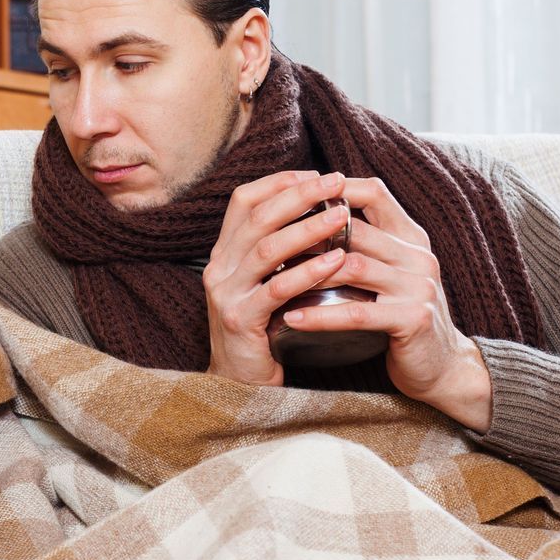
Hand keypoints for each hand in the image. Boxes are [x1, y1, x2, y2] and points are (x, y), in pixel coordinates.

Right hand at [202, 169, 355, 385]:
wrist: (241, 385)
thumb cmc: (264, 330)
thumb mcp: (265, 283)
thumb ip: (280, 250)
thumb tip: (321, 210)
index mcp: (225, 253)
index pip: (243, 200)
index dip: (279, 182)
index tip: (316, 174)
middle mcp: (219, 268)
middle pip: (257, 217)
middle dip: (299, 195)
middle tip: (335, 182)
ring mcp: (226, 294)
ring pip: (266, 248)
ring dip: (307, 228)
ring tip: (341, 216)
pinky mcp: (240, 320)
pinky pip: (276, 289)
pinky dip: (308, 272)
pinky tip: (335, 262)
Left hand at [275, 176, 491, 430]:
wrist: (441, 366)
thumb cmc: (402, 317)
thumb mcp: (390, 274)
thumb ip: (365, 247)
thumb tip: (310, 218)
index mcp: (411, 238)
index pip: (374, 193)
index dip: (333, 189)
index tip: (292, 198)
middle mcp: (418, 255)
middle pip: (355, 229)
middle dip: (307, 236)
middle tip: (266, 244)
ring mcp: (419, 287)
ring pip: (352, 267)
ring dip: (307, 273)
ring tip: (271, 279)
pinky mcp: (413, 319)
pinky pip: (357, 313)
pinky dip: (320, 316)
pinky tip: (291, 318)